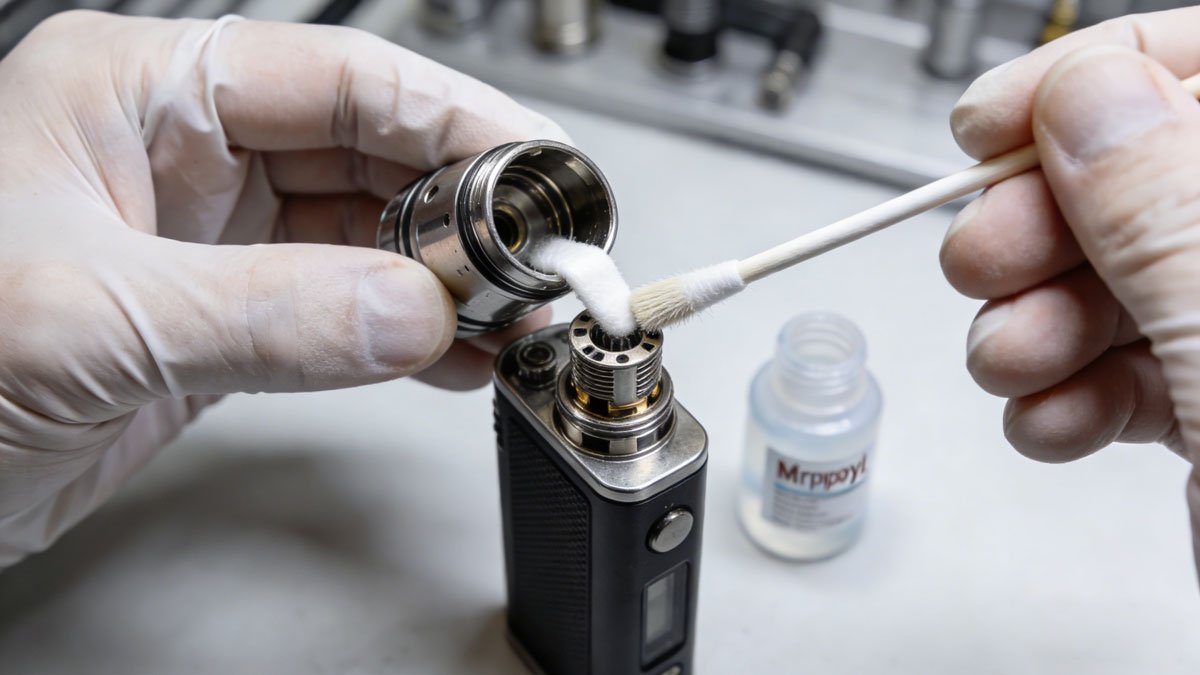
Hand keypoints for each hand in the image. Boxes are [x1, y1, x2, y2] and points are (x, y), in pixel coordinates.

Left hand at [0, 11, 565, 566]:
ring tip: (515, 316)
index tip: (533, 170)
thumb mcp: (88, 319)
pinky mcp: (223, 322)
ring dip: (445, 281)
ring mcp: (210, 241)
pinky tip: (458, 357)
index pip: (339, 79)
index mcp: (139, 93)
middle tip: (536, 261)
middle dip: (461, 211)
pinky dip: (406, 338)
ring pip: (364, 239)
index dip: (452, 121)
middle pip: (367, 156)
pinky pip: (340, 313)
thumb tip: (407, 314)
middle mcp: (183, 155)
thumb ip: (263, 314)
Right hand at [939, 7, 1199, 570]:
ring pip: (1118, 280)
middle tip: (985, 259)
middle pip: (1144, 179)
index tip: (993, 124)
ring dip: (1037, 322)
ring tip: (1018, 364)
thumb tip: (1087, 98)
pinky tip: (1059, 422)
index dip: (1095, 79)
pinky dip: (1067, 395)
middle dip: (1040, 224)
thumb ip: (1166, 210)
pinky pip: (1122, 366)